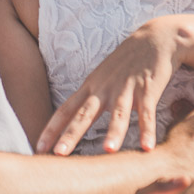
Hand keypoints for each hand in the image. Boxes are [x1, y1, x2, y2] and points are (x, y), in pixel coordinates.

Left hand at [37, 20, 180, 154]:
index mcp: (90, 87)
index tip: (39, 148)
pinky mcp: (147, 89)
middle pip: (84, 114)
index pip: (65, 110)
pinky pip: (146, 113)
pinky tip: (147, 148)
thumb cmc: (125, 63)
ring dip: (114, 132)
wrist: (154, 39)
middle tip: (58, 154)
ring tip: (108, 151)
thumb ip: (90, 99)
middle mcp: (104, 89)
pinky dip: (148, 130)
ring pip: (118, 114)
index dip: (51, 129)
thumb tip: (75, 123)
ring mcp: (125, 89)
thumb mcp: (101, 78)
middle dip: (71, 135)